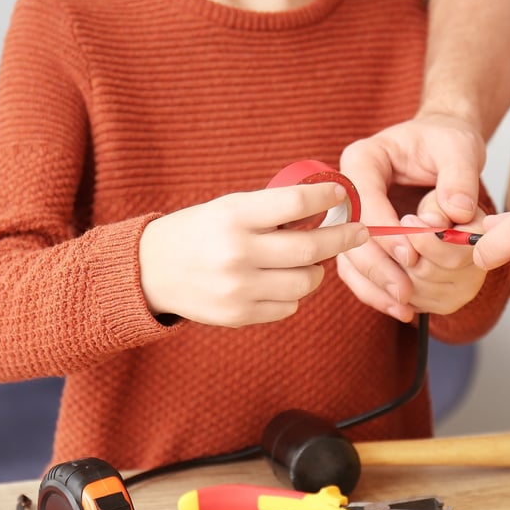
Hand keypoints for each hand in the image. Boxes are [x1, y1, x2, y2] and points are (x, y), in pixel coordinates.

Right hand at [139, 182, 367, 326]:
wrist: (150, 271)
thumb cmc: (198, 232)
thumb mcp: (227, 208)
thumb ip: (271, 210)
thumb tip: (328, 206)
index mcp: (233, 216)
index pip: (295, 203)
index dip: (327, 197)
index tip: (342, 194)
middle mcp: (236, 252)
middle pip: (311, 248)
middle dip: (342, 238)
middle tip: (359, 232)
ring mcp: (238, 288)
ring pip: (306, 282)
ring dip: (316, 270)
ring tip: (310, 261)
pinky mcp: (238, 315)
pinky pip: (288, 306)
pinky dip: (294, 293)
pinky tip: (281, 281)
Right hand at [337, 113, 487, 319]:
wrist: (440, 149)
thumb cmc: (444, 142)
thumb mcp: (459, 148)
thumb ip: (459, 177)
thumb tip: (456, 213)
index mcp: (362, 159)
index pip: (361, 199)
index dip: (384, 231)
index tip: (411, 255)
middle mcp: (348, 191)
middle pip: (349, 235)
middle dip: (378, 267)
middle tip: (405, 291)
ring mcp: (351, 219)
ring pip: (349, 259)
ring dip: (376, 286)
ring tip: (404, 306)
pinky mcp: (362, 241)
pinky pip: (361, 271)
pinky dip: (379, 292)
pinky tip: (402, 308)